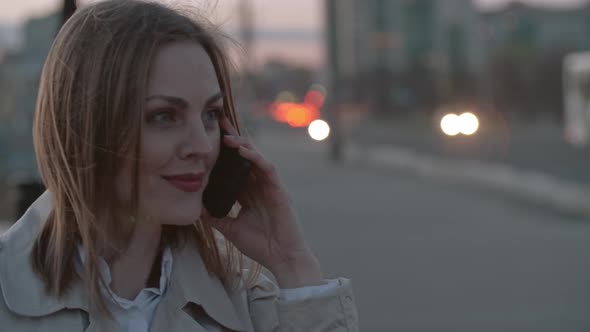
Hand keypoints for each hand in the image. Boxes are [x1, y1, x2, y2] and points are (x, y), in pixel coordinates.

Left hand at [201, 117, 322, 287]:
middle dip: (234, 139)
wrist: (282, 258)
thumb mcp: (231, 229)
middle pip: (246, 157)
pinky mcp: (279, 190)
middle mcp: (260, 186)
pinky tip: (244, 151)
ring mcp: (271, 186)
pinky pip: (268, 168)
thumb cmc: (261, 245)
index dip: (225, 153)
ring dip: (243, 145)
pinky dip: (256, 158)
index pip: (235, 167)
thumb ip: (217, 218)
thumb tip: (197, 209)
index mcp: (250, 194)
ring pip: (257, 158)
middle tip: (220, 122)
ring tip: (228, 136)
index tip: (211, 137)